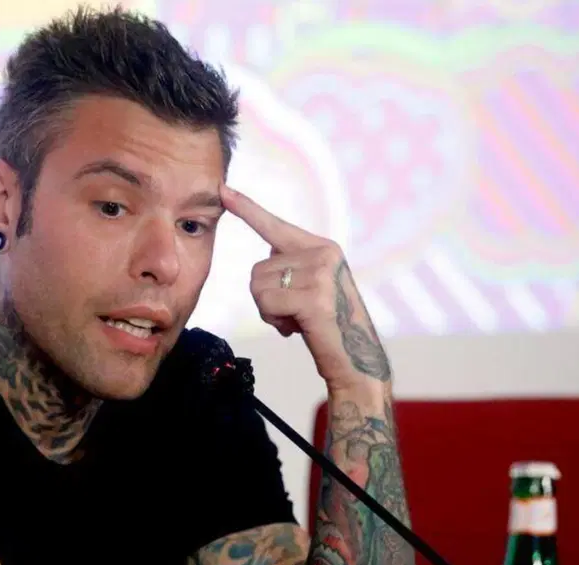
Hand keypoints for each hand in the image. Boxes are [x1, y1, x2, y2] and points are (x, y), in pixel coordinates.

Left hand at [221, 185, 391, 388]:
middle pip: (258, 268)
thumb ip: (293, 267)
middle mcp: (323, 254)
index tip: (223, 189)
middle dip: (266, 297)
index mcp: (323, 247)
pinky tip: (298, 328)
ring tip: (298, 320)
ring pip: (258, 286)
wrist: (356, 361)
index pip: (276, 226)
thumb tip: (268, 256)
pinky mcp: (313, 297)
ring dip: (269, 311)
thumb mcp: (313, 287)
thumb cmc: (327, 328)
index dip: (247, 209)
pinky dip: (274, 320)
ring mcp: (320, 274)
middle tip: (294, 313)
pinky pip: (266, 302)